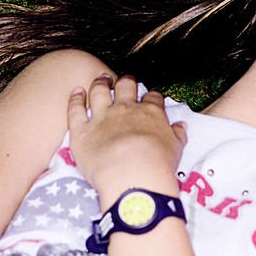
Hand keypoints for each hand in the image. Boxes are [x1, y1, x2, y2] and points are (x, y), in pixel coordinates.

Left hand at [67, 74, 185, 202]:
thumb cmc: (157, 165)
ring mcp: (102, 117)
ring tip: (101, 79)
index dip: (152, 96)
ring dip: (101, 83)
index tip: (150, 98)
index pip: (152, 97)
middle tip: (126, 80)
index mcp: (150, 113)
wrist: (133, 177)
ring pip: (99, 91)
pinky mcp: (82, 130)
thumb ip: (177, 134)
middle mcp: (125, 109)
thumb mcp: (176, 148)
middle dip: (126, 82)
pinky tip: (77, 92)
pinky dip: (75, 99)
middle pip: (125, 87)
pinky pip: (75, 109)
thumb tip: (180, 127)